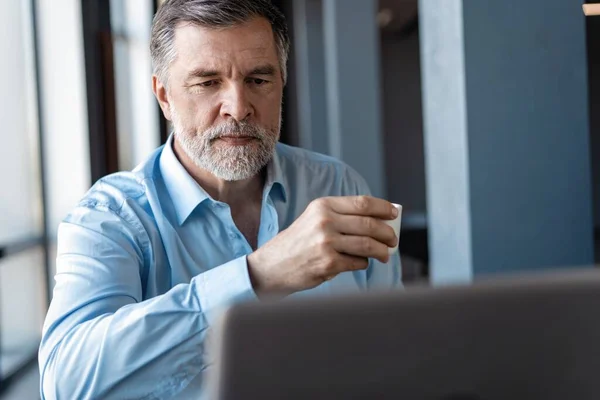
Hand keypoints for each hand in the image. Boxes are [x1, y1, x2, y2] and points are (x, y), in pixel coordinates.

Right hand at [247, 196, 397, 297]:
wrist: (272, 266)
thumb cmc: (298, 243)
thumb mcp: (315, 220)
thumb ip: (342, 217)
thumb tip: (379, 222)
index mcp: (323, 206)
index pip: (362, 203)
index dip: (383, 208)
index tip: (394, 213)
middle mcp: (325, 221)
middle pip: (369, 224)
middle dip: (387, 233)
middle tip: (393, 239)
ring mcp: (326, 242)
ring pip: (368, 244)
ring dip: (381, 251)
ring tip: (385, 254)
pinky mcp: (328, 263)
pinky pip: (358, 262)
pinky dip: (364, 263)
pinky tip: (360, 263)